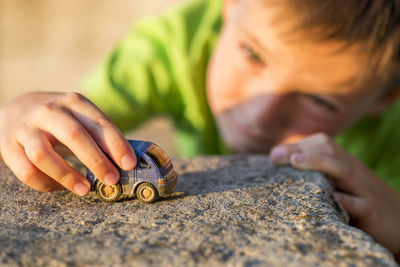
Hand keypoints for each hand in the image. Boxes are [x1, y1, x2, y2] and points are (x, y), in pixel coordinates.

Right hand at [0, 92, 135, 195]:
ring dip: (68, 176)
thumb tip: (124, 162)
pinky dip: (46, 183)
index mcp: (73, 102)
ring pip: (44, 155)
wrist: (16, 108)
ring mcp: (26, 128)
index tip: (129, 164)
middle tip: (112, 180)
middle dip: (96, 160)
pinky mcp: (8, 146)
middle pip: (74, 136)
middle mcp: (49, 111)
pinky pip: (27, 171)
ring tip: (86, 189)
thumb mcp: (80, 115)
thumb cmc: (60, 118)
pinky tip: (60, 188)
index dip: (116, 144)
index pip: (99, 122)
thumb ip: (99, 134)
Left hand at [270, 133, 399, 259]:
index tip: (274, 154)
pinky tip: (335, 197)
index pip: (321, 144)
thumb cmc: (359, 198)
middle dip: (300, 150)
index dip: (297, 146)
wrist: (399, 219)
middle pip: (328, 151)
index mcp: (343, 162)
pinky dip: (349, 200)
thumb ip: (318, 172)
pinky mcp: (371, 211)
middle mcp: (352, 171)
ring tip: (295, 162)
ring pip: (343, 170)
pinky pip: (361, 204)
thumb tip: (282, 163)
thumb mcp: (339, 181)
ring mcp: (362, 189)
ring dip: (319, 163)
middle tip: (274, 156)